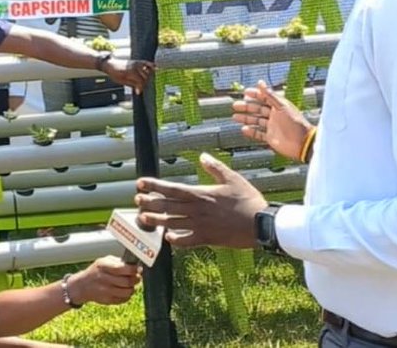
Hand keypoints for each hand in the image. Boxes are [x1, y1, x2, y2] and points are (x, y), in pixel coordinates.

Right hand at [65, 255, 140, 305]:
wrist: (82, 285)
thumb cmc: (96, 271)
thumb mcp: (104, 261)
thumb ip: (118, 261)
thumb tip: (134, 265)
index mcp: (103, 266)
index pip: (123, 268)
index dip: (133, 269)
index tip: (138, 268)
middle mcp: (104, 279)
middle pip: (127, 281)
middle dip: (136, 279)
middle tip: (137, 276)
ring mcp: (105, 291)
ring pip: (128, 292)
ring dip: (132, 288)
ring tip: (130, 284)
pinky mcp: (108, 300)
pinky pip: (124, 299)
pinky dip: (127, 295)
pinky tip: (124, 290)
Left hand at [102, 59, 154, 93]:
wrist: (110, 64)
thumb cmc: (114, 73)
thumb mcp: (122, 81)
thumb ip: (132, 85)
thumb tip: (139, 91)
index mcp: (130, 72)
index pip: (141, 81)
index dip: (140, 88)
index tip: (138, 92)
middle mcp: (135, 66)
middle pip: (145, 76)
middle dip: (144, 83)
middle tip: (140, 88)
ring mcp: (136, 63)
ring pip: (147, 70)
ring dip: (148, 76)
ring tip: (146, 81)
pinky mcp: (136, 61)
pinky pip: (146, 62)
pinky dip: (151, 65)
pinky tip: (156, 68)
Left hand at [134, 152, 267, 248]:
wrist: (260, 224)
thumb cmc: (248, 199)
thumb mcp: (233, 179)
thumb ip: (215, 168)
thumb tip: (203, 156)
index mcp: (201, 194)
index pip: (172, 189)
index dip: (154, 186)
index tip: (141, 183)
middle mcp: (197, 210)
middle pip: (167, 206)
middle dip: (150, 203)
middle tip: (137, 201)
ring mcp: (200, 226)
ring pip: (172, 223)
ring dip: (156, 221)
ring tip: (142, 218)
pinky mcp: (207, 238)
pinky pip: (187, 241)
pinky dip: (176, 240)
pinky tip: (168, 238)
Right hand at [231, 80, 312, 159]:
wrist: (302, 142)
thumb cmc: (294, 122)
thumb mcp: (281, 106)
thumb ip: (269, 94)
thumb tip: (260, 82)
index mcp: (279, 106)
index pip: (265, 98)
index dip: (255, 95)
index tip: (245, 92)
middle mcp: (275, 116)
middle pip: (258, 110)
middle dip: (247, 107)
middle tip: (235, 106)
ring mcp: (272, 127)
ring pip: (256, 121)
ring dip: (246, 119)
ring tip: (235, 117)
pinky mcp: (271, 138)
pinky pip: (258, 134)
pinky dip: (251, 132)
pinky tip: (243, 130)